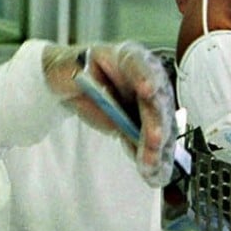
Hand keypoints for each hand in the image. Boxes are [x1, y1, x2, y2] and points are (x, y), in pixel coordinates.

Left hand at [43, 41, 176, 186]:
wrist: (72, 81)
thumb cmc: (75, 68)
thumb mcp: (72, 67)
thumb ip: (84, 78)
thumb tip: (102, 95)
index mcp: (128, 57)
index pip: (139, 64)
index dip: (145, 78)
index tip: (148, 91)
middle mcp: (146, 78)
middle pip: (156, 102)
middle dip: (156, 124)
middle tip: (154, 141)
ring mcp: (147, 103)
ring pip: (159, 126)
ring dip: (157, 148)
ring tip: (152, 166)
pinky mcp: (140, 124)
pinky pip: (147, 142)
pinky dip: (152, 159)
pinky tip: (154, 173)